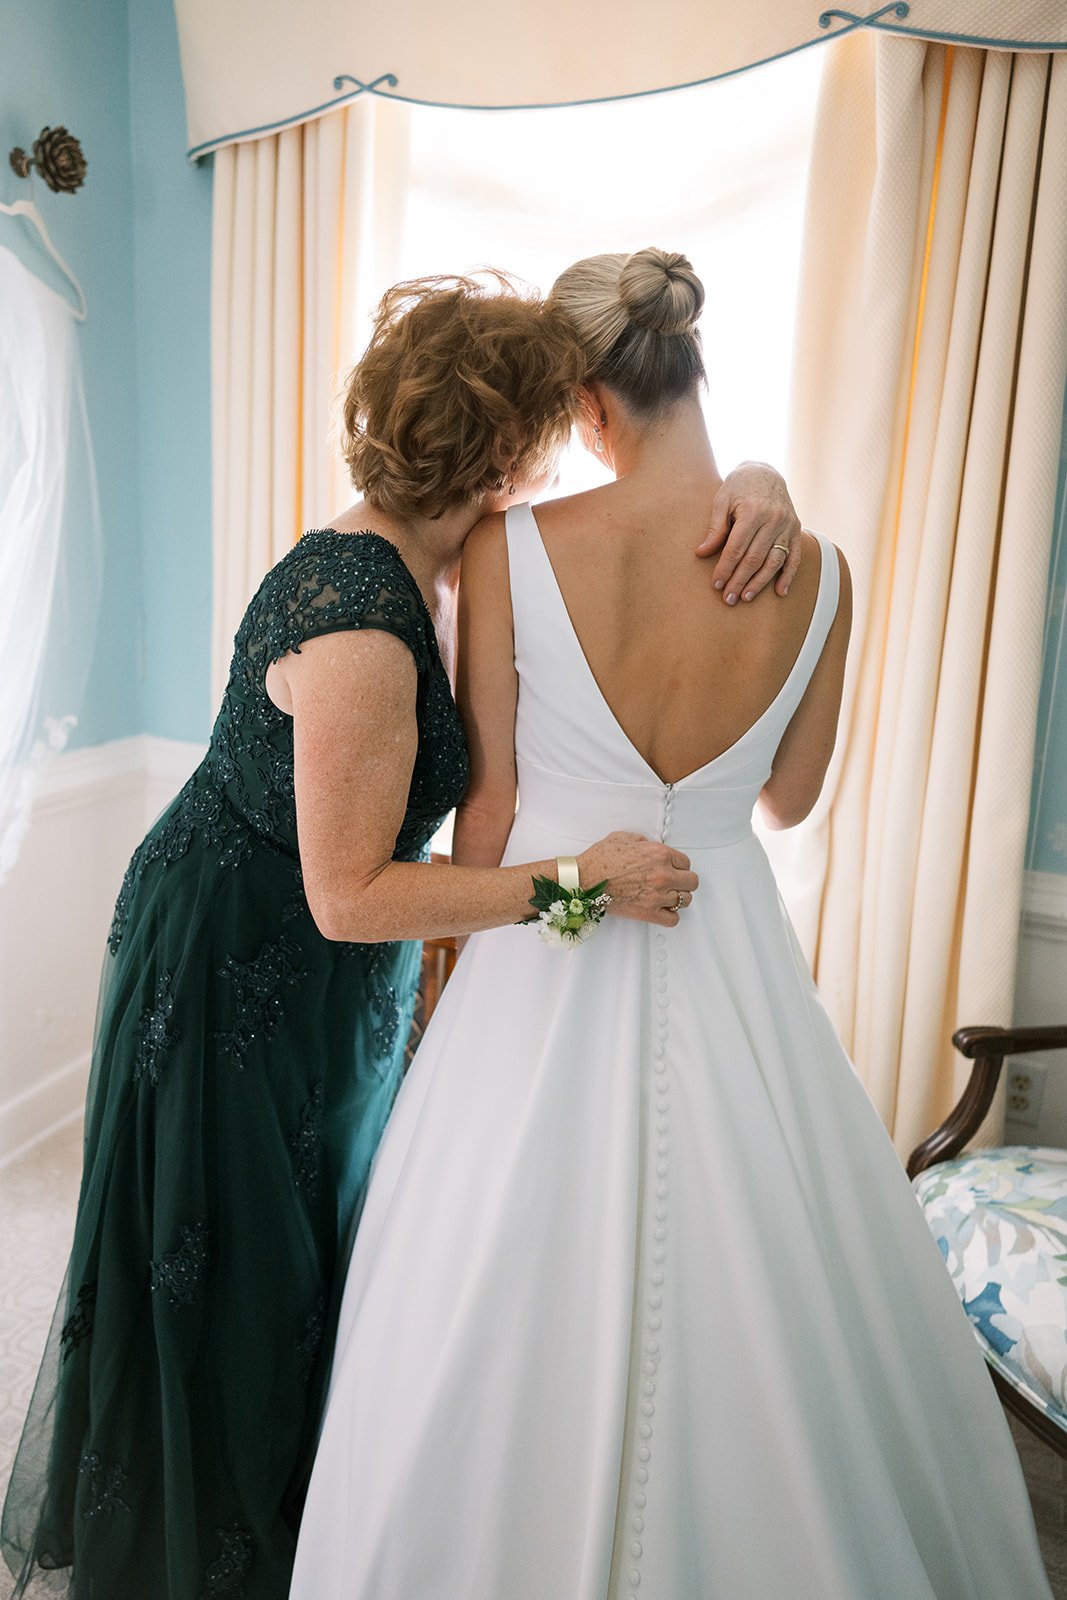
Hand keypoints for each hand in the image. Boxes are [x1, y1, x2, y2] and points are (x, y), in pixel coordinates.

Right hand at [577, 832, 698, 927]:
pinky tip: (662, 909)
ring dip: (678, 897)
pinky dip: (670, 915)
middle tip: (674, 882)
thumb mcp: (624, 838)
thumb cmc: (599, 859)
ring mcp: (657, 895)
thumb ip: (645, 842)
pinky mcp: (648, 913)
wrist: (584, 879)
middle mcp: (663, 875)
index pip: (686, 862)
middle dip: (684, 881)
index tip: (673, 868)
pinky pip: (673, 919)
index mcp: (659, 854)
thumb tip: (652, 848)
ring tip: (667, 896)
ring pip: (685, 900)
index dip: (679, 865)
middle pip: (692, 882)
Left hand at [696, 461, 801, 603]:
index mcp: (753, 511)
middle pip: (754, 558)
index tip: (716, 584)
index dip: (725, 568)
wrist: (765, 471)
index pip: (736, 548)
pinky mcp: (796, 530)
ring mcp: (787, 525)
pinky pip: (794, 557)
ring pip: (774, 561)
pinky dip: (788, 576)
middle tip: (728, 599)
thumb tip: (702, 553)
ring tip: (746, 597)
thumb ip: (715, 527)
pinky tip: (780, 592)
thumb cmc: (739, 486)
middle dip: (740, 580)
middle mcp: (774, 519)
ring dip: (760, 582)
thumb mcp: (722, 500)